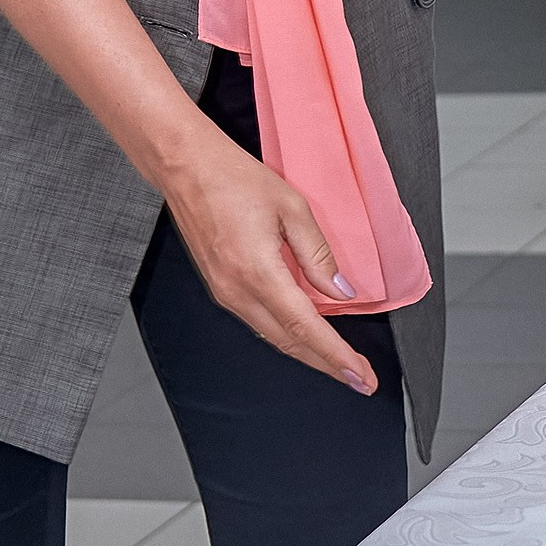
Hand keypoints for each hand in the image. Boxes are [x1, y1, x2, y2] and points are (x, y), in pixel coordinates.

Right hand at [160, 125, 381, 393]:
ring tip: (338, 362)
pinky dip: (286, 333)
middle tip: (359, 379)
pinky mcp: (219, 286)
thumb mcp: (292, 207)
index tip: (361, 376)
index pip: (306, 328)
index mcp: (258, 272)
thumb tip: (341, 292)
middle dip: (327, 364)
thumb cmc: (233, 177)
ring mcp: (224, 292)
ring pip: (272, 335)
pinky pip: (257, 321)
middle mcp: (236, 291)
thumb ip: (318, 255)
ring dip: (307, 352)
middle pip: (289, 342)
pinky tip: (304, 333)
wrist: (184, 166)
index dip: (336, 356)